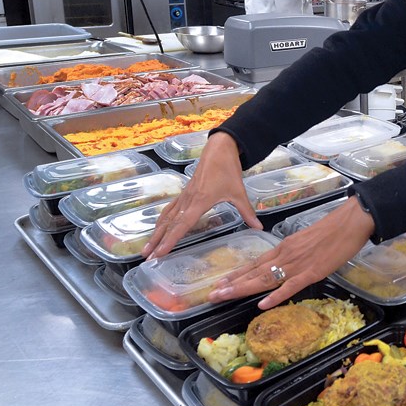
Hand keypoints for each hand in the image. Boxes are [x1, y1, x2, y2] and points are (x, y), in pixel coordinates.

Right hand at [142, 132, 259, 259]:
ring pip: (166, 217)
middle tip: (146, 256)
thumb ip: (247, 211)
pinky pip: (170, 209)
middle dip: (157, 241)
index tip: (160, 253)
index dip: (170, 240)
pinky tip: (158, 228)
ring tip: (147, 247)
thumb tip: (259, 227)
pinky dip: (162, 220)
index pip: (182, 224)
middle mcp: (188, 200)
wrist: (219, 149)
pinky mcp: (184, 192)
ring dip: (156, 232)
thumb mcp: (239, 192)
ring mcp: (184, 195)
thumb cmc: (228, 169)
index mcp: (200, 201)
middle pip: (169, 223)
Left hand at [207, 196, 374, 308]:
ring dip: (242, 289)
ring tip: (223, 296)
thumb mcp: (307, 241)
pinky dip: (275, 296)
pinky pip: (289, 286)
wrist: (350, 222)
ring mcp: (297, 264)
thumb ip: (295, 253)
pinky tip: (262, 304)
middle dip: (231, 284)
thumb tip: (286, 264)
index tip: (221, 282)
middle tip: (211, 295)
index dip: (237, 274)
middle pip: (254, 272)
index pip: (256, 263)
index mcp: (285, 248)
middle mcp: (285, 255)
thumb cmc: (333, 230)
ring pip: (264, 279)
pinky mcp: (311, 272)